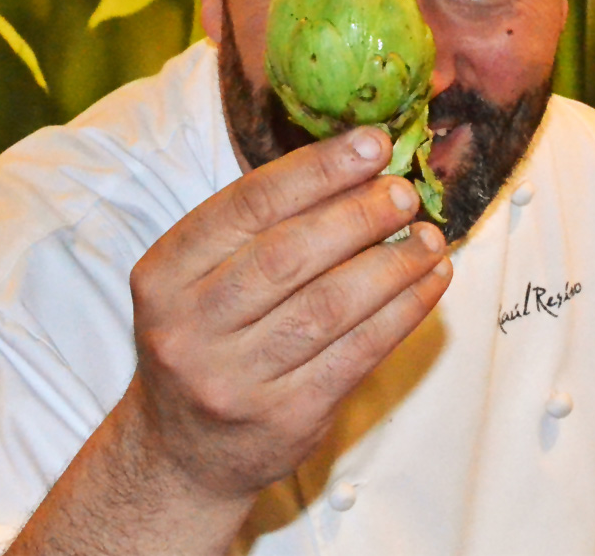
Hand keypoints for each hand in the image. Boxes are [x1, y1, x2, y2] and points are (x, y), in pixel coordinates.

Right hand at [119, 126, 449, 501]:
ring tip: (429, 238)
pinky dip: (404, 310)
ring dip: (392, 264)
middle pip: (288, 255)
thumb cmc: (210, 339)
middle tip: (404, 194)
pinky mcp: (287, 417)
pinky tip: (430, 281)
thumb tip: (362, 163)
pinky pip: (359, 352)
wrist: (185, 451)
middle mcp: (190, 328)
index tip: (373, 143)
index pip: (247, 205)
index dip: (317, 170)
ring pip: (330, 305)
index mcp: (164, 276)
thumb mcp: (204, 278)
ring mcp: (236, 379)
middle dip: (359, 215)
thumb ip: (266, 224)